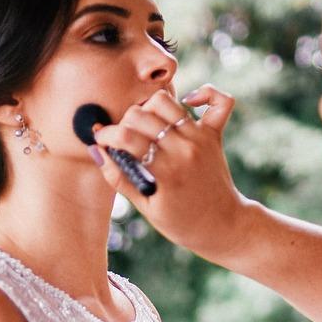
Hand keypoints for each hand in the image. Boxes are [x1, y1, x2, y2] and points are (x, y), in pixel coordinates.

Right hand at [89, 86, 250, 263]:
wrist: (223, 227)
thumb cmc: (182, 223)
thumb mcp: (147, 208)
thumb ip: (120, 180)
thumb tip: (98, 153)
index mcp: (165, 172)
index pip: (126, 137)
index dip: (107, 136)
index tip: (101, 140)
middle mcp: (184, 149)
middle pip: (141, 115)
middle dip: (124, 122)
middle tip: (123, 138)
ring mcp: (200, 139)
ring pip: (166, 101)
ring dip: (149, 107)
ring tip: (145, 124)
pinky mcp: (215, 135)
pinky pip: (219, 101)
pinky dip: (204, 93)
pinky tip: (188, 102)